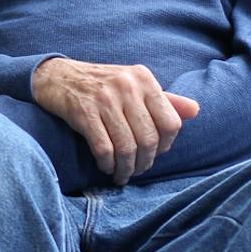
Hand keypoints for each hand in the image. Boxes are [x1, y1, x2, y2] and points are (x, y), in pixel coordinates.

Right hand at [32, 57, 200, 184]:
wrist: (55, 76)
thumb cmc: (100, 84)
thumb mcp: (133, 85)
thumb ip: (165, 100)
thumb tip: (195, 110)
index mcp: (143, 78)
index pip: (171, 122)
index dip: (166, 145)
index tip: (155, 153)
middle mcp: (126, 86)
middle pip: (149, 139)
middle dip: (145, 163)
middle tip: (137, 170)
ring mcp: (104, 98)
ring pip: (126, 147)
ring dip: (125, 168)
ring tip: (121, 174)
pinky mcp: (83, 111)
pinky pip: (104, 148)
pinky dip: (107, 163)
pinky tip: (105, 166)